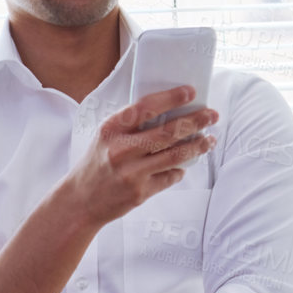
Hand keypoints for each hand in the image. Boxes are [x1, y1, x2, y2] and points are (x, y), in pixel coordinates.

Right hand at [71, 87, 217, 225]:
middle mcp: (121, 150)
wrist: (81, 201)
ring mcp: (131, 173)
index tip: (190, 92)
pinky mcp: (140, 193)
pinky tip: (185, 164)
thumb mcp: (106, 137)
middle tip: (212, 115)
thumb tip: (169, 109)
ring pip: (175, 155)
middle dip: (196, 121)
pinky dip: (180, 169)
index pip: (145, 107)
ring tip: (210, 139)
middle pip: (168, 132)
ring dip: (198, 146)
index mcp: (111, 130)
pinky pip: (170, 177)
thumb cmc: (97, 164)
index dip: (171, 98)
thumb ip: (130, 124)